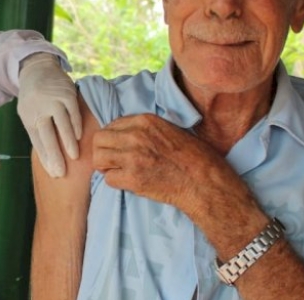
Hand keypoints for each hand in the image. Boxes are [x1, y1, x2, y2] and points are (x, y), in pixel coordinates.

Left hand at [17, 53, 81, 177]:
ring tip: (74, 158)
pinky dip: (76, 125)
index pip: (37, 141)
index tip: (54, 173)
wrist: (37, 69)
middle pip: (47, 135)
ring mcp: (53, 100)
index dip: (46, 158)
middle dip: (54, 155)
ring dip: (68, 142)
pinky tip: (78, 136)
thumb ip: (38, 134)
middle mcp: (38, 108)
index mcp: (27, 115)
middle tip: (61, 172)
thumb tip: (50, 160)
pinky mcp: (67, 93)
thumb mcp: (29, 114)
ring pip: (62, 124)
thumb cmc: (34, 99)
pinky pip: (73, 112)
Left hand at [92, 114, 255, 223]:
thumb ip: (146, 129)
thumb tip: (126, 134)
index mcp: (145, 121)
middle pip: (98, 140)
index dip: (113, 138)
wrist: (205, 182)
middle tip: (113, 161)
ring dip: (105, 166)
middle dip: (103, 151)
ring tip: (118, 171)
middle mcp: (135, 136)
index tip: (119, 147)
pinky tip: (128, 182)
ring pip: (98, 158)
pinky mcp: (133, 179)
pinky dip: (115, 182)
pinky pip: (108, 179)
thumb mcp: (170, 129)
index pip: (111, 125)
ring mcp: (133, 157)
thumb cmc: (195, 157)